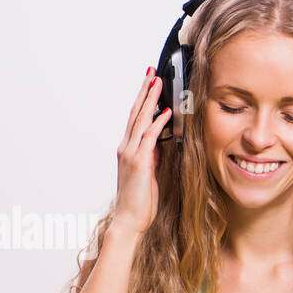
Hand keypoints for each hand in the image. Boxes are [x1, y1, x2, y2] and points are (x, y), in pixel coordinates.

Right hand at [113, 68, 170, 236]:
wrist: (129, 219)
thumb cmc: (139, 201)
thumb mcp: (149, 174)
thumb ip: (151, 157)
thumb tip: (159, 144)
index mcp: (128, 150)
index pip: (135, 119)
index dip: (142, 100)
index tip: (149, 84)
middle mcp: (126, 148)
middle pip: (135, 113)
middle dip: (144, 91)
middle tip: (151, 72)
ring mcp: (131, 154)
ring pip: (140, 120)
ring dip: (150, 100)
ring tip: (157, 82)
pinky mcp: (139, 162)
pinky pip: (149, 137)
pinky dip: (157, 123)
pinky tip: (165, 112)